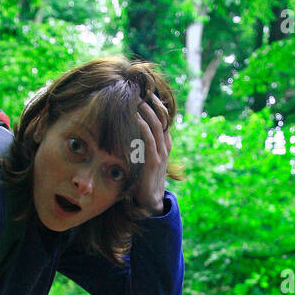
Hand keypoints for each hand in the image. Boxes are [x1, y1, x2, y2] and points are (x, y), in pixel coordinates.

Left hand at [134, 93, 172, 214]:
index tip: (149, 95)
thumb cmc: (145, 180)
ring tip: (140, 100)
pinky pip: (150, 140)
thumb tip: (129, 135)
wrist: (151, 201)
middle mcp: (165, 148)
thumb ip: (142, 148)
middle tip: (144, 92)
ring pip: (157, 127)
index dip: (158, 107)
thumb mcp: (146, 160)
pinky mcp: (153, 162)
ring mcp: (161, 155)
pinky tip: (137, 118)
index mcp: (165, 146)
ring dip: (148, 112)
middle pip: (163, 120)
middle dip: (154, 105)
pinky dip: (144, 128)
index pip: (164, 122)